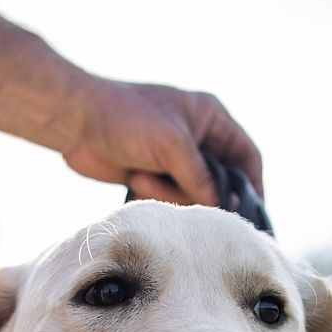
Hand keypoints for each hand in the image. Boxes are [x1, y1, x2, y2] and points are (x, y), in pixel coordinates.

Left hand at [61, 78, 262, 207]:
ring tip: (142, 174)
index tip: (255, 213)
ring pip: (189, 195)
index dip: (252, 185)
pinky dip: (152, 194)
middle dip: (200, 194)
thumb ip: (200, 179)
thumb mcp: (172, 146)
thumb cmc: (126, 119)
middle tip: (188, 202)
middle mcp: (196, 138)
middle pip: (218, 182)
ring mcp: (172, 158)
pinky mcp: (151, 174)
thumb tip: (217, 207)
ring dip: (166, 191)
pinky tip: (134, 179)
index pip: (246, 155)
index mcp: (210, 118)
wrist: (76, 122)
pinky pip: (165, 198)